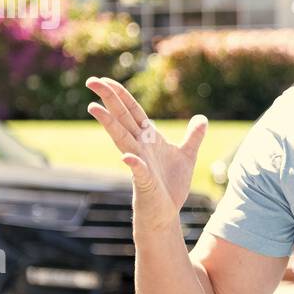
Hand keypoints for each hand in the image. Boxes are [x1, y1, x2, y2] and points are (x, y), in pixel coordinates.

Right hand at [85, 76, 207, 230]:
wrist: (166, 213)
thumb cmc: (171, 185)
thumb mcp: (187, 156)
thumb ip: (193, 137)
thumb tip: (202, 118)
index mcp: (149, 139)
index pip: (133, 112)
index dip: (121, 95)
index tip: (105, 79)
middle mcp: (140, 148)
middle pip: (123, 119)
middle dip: (109, 100)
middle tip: (91, 81)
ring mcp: (140, 164)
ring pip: (123, 140)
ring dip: (110, 124)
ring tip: (94, 108)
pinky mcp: (145, 183)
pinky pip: (138, 171)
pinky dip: (134, 164)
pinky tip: (127, 157)